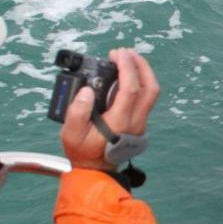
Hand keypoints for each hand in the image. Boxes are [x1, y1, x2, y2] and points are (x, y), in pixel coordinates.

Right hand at [60, 48, 159, 171]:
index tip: (117, 54)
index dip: (127, 68)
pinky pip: (145, 98)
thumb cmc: (82, 152)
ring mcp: (140, 122)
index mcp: (120, 122)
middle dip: (141, 65)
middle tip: (126, 52)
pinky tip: (126, 76)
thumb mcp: (71, 134)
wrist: (95, 171)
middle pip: (150, 88)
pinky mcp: (139, 122)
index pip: (130, 89)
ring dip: (143, 73)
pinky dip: (139, 82)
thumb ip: (77, 111)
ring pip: (151, 93)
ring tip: (128, 59)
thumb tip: (87, 90)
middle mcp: (135, 121)